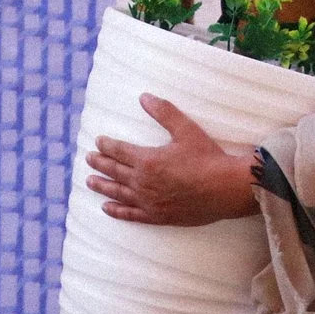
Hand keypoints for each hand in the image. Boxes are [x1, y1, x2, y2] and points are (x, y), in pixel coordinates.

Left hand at [87, 95, 259, 226]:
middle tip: (88, 159)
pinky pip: (131, 214)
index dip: (106, 145)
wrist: (226, 189)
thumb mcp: (186, 130)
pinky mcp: (158, 216)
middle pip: (114, 171)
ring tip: (89, 181)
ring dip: (102, 186)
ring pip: (118, 193)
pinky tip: (106, 208)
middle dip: (99, 163)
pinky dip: (117, 211)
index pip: (119, 151)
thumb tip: (144, 96)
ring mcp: (149, 201)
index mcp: (147, 160)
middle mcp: (143, 182)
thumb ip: (164, 112)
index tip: (97, 141)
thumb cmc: (208, 158)